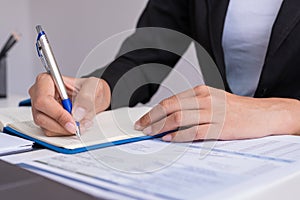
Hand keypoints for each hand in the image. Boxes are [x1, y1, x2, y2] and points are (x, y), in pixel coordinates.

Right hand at [29, 73, 110, 135]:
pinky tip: (73, 125)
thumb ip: (86, 98)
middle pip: (41, 116)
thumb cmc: (90, 87)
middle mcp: (39, 93)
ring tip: (78, 124)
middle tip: (77, 126)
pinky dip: (63, 132)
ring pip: (45, 126)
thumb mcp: (93, 87)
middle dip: (61, 125)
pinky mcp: (45, 119)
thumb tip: (77, 113)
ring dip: (63, 130)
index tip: (72, 121)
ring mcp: (40, 108)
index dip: (58, 114)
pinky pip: (49, 131)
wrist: (95, 96)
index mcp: (46, 80)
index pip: (43, 100)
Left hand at [135, 85, 299, 141]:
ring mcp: (213, 112)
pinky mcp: (220, 126)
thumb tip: (169, 119)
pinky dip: (179, 135)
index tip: (144, 119)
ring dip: (161, 126)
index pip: (171, 100)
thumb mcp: (212, 101)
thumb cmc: (236, 108)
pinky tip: (169, 138)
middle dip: (153, 118)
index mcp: (201, 91)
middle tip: (142, 127)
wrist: (262, 113)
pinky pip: (194, 130)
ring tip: (151, 133)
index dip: (154, 111)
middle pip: (171, 107)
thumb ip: (192, 107)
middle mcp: (205, 99)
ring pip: (180, 117)